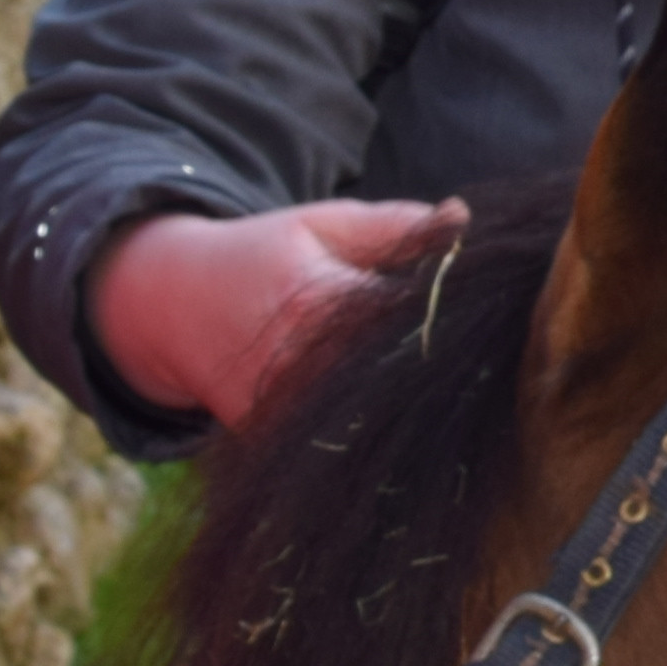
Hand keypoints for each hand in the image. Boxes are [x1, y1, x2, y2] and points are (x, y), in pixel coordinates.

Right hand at [88, 197, 463, 426]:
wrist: (175, 310)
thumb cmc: (263, 257)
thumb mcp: (324, 225)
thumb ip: (397, 225)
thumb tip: (464, 217)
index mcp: (321, 302)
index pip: (417, 317)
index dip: (457, 314)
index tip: (491, 307)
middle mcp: (305, 367)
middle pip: (406, 377)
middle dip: (447, 366)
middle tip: (486, 353)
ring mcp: (290, 416)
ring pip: (383, 421)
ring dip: (418, 406)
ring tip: (451, 386)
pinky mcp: (280, 447)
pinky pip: (348, 448)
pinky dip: (383, 433)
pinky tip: (406, 414)